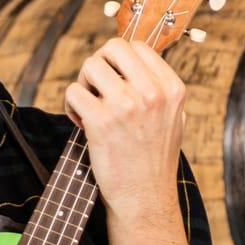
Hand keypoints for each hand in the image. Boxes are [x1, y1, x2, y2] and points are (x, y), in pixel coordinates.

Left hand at [64, 36, 185, 221]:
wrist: (145, 198)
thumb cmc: (154, 158)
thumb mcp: (173, 116)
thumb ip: (158, 86)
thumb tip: (135, 57)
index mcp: (172, 88)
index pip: (137, 46)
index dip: (118, 60)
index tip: (115, 81)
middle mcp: (152, 93)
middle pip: (112, 47)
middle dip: (99, 63)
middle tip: (97, 88)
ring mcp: (126, 105)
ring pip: (90, 65)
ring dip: (83, 84)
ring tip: (89, 106)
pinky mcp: (101, 121)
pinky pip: (73, 92)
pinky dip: (71, 105)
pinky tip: (81, 122)